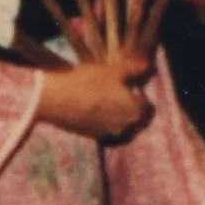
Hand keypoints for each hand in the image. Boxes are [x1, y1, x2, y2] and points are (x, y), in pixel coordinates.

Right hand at [36, 54, 153, 141]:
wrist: (53, 99)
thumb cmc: (87, 82)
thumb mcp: (114, 70)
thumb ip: (135, 69)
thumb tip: (150, 66)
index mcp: (136, 113)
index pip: (148, 107)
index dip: (139, 94)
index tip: (127, 85)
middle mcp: (126, 128)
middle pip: (135, 118)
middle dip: (130, 107)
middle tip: (116, 92)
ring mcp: (108, 135)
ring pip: (120, 125)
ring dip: (116, 115)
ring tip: (103, 100)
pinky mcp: (93, 138)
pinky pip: (105, 129)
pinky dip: (102, 121)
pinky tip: (91, 108)